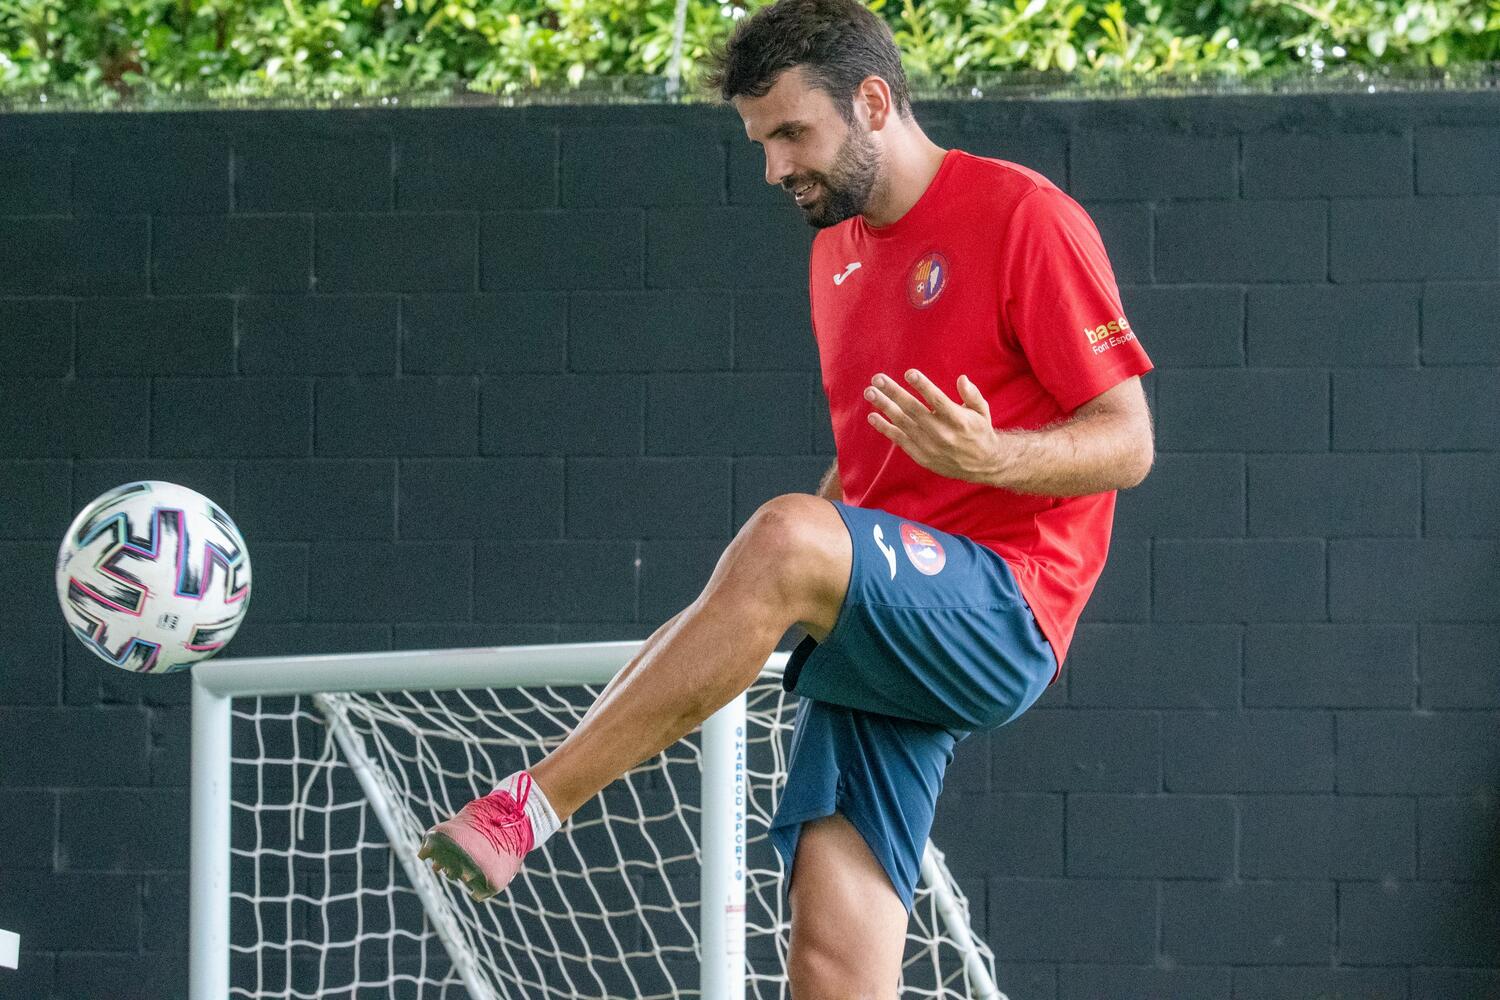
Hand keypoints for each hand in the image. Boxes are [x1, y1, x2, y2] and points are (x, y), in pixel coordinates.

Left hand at [863, 369, 1000, 483]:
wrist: (982, 465)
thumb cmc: (979, 431)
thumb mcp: (982, 411)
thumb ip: (972, 394)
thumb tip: (962, 379)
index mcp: (959, 420)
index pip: (938, 400)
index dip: (923, 386)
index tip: (909, 373)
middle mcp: (943, 434)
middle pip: (914, 409)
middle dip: (894, 392)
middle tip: (877, 378)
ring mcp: (930, 446)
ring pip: (902, 423)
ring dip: (884, 406)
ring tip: (869, 392)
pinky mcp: (921, 456)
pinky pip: (899, 440)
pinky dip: (885, 428)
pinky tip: (872, 416)